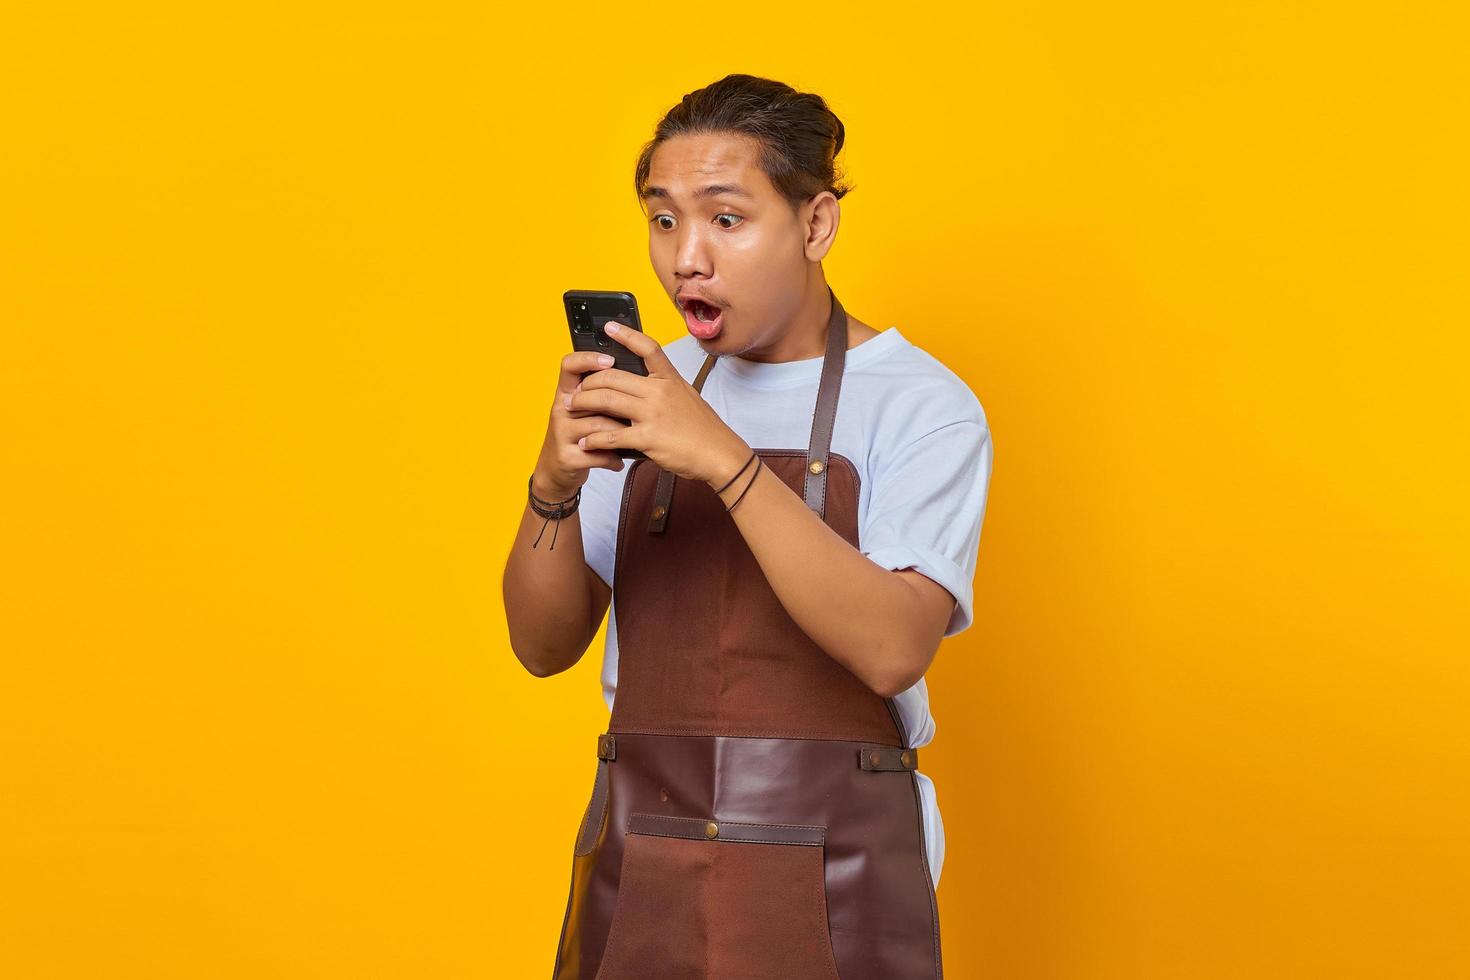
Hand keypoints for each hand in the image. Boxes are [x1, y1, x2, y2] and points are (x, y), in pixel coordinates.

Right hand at [532, 349, 636, 498]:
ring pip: (599, 425)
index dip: (588, 358)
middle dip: (617, 405)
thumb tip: (638, 377)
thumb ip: (603, 394)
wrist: (557, 470)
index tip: (610, 359)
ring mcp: (561, 433)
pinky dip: (612, 458)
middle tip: (637, 411)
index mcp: (567, 392)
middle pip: (592, 396)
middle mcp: (561, 408)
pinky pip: (597, 452)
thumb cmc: (580, 434)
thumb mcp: (586, 410)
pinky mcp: (567, 456)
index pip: (570, 365)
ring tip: (632, 438)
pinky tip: (619, 460)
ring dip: (621, 433)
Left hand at [567, 322, 750, 483]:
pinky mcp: (648, 438)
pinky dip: (594, 439)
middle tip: (576, 390)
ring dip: (583, 403)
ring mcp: (653, 414)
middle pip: (612, 376)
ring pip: (606, 401)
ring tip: (572, 408)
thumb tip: (642, 385)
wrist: (719, 454)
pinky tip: (586, 442)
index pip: (647, 348)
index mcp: (669, 379)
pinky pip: (611, 435)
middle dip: (588, 382)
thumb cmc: (704, 429)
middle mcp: (659, 392)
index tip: (609, 327)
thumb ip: (664, 387)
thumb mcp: (687, 396)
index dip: (626, 335)